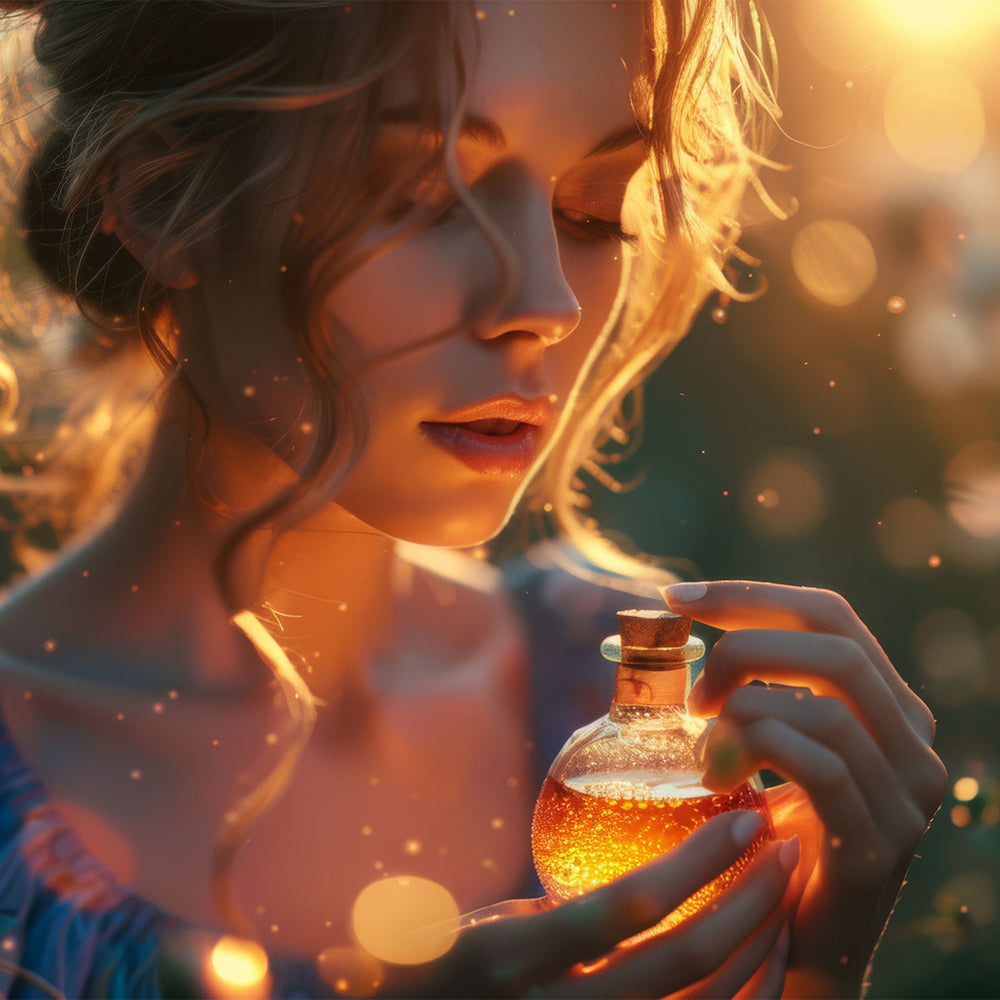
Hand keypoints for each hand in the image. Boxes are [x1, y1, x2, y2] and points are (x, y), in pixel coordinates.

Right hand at [387, 810, 796, 998]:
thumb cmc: (444, 970)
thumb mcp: (488, 925)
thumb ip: (561, 910)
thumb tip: (651, 873)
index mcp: (510, 956)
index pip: (626, 906)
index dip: (697, 861)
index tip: (745, 819)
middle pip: (684, 960)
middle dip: (753, 900)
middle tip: (786, 848)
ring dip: (762, 946)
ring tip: (785, 894)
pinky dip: (749, 998)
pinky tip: (767, 960)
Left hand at [663, 581, 947, 998]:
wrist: (800, 942)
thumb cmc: (769, 832)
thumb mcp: (773, 748)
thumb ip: (758, 690)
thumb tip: (682, 623)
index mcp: (888, 705)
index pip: (829, 615)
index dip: (750, 596)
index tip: (676, 595)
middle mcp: (913, 742)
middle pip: (834, 647)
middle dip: (743, 647)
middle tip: (692, 692)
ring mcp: (906, 796)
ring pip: (825, 706)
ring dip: (742, 711)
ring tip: (702, 746)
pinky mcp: (878, 845)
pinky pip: (819, 766)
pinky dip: (753, 752)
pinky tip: (716, 775)